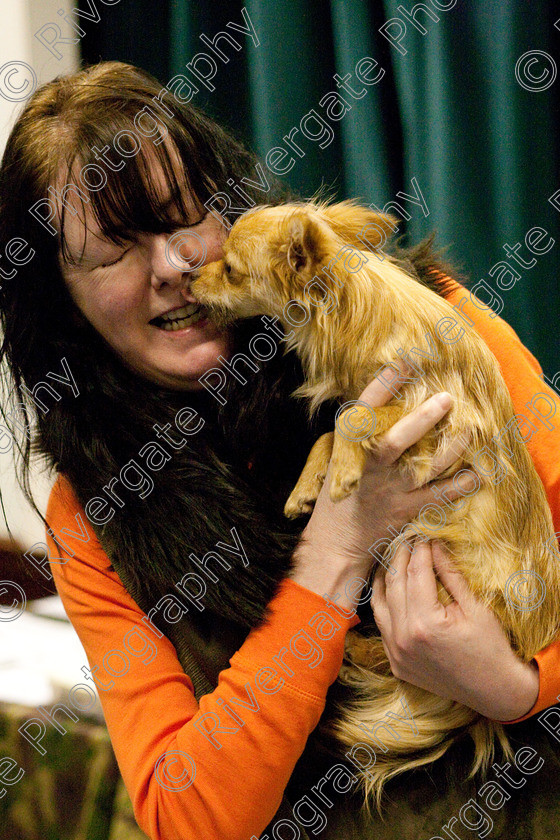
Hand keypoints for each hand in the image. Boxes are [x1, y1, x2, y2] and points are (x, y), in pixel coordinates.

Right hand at [291, 365, 473, 608]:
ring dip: (450, 449)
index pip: (363, 411)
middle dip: (422, 420)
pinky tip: (477, 473)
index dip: (383, 385)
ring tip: (471, 430)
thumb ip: (362, 431)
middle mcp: (368, 469)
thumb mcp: (341, 456)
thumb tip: (388, 394)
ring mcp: (388, 492)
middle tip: (448, 399)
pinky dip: (459, 485)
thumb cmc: (341, 492)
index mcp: (349, 448)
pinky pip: (437, 496)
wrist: (336, 541)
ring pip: (421, 468)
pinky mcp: (405, 512)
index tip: (405, 363)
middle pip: (393, 442)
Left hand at [372, 539, 539, 720]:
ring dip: (385, 579)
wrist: (494, 691)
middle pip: (395, 585)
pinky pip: (382, 626)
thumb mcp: (475, 607)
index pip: (416, 574)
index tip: (423, 536)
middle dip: (400, 559)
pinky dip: (383, 605)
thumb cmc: (490, 647)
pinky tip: (389, 591)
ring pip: (380, 604)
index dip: (419, 551)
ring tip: (392, 560)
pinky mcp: (396, 664)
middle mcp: (404, 638)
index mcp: (425, 622)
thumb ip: (450, 574)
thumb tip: (435, 545)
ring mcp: (396, 653)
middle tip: (406, 541)